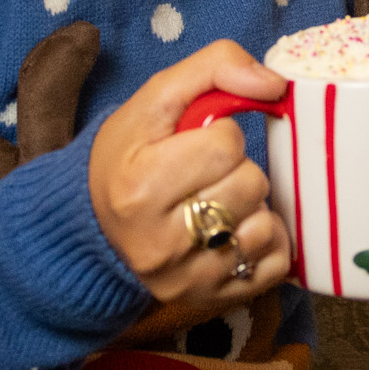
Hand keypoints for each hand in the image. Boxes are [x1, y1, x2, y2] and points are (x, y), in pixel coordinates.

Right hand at [86, 40, 289, 309]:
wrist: (92, 229)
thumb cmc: (127, 159)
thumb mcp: (154, 100)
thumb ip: (213, 68)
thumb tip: (273, 82)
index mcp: (140, 187)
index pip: (226, 144)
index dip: (220, 134)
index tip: (196, 143)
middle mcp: (161, 243)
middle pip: (250, 184)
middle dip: (237, 169)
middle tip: (207, 174)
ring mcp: (187, 278)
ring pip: (264, 225)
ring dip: (251, 206)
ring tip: (219, 202)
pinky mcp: (212, 301)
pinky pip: (275, 263)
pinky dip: (266, 242)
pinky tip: (235, 230)